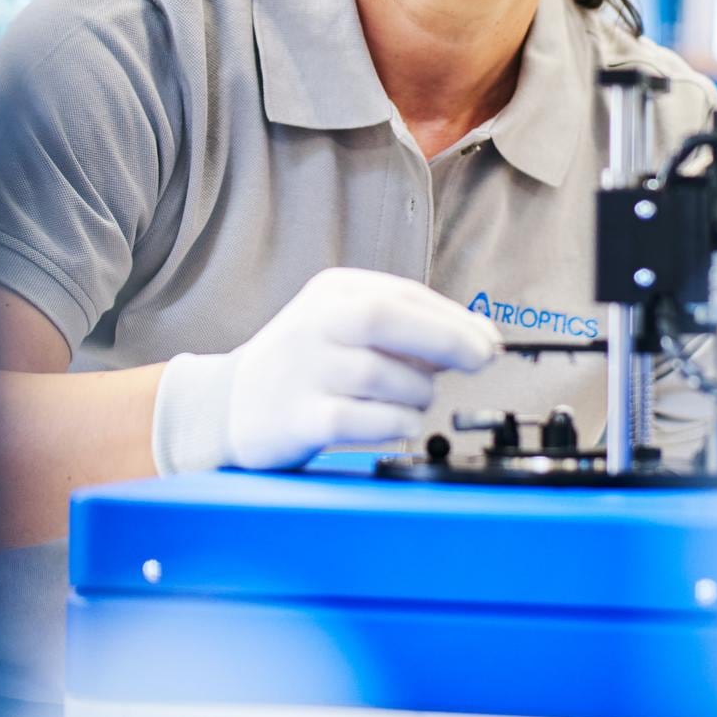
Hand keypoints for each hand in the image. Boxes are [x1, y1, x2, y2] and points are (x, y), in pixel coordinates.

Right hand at [153, 268, 502, 472]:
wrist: (228, 405)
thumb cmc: (304, 366)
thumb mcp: (345, 327)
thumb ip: (405, 329)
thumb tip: (478, 342)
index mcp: (332, 293)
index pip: (404, 295)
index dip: (455, 319)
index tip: (488, 344)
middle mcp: (314, 323)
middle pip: (387, 317)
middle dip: (446, 339)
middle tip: (480, 362)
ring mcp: (303, 369)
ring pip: (383, 375)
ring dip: (417, 394)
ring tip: (412, 402)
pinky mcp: (298, 416)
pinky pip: (363, 419)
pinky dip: (394, 423)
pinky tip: (398, 424)